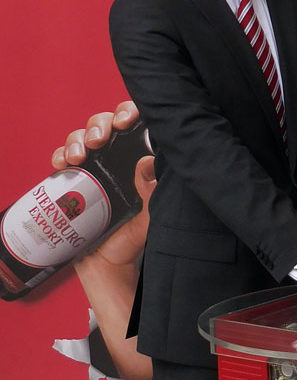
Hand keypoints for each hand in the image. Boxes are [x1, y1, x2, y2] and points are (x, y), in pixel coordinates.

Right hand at [53, 100, 153, 263]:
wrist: (108, 265)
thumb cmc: (135, 237)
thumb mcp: (152, 215)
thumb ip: (153, 191)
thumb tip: (147, 162)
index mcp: (140, 159)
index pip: (137, 125)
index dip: (129, 113)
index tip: (127, 120)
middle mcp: (117, 158)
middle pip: (106, 124)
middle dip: (100, 124)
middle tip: (101, 139)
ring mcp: (93, 168)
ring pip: (81, 136)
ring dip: (78, 139)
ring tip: (81, 155)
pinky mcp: (72, 181)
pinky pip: (61, 158)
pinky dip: (60, 155)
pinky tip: (64, 163)